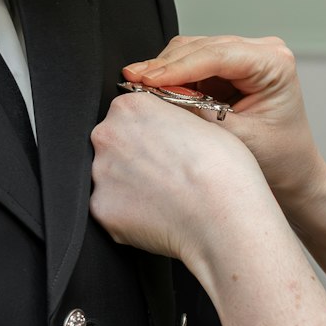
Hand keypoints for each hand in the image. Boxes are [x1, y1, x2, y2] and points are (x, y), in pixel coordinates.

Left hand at [90, 88, 268, 264]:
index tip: (162, 145)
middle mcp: (108, 135)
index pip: (129, 114)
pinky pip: (112, 209)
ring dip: (132, 186)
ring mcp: (101, 174)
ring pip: (112, 178)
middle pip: (114, 144)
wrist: (224, 218)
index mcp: (131, 107)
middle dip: (135, 158)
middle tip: (166, 174)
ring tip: (166, 198)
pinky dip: (130, 215)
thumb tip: (166, 132)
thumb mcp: (203, 124)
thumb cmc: (223, 172)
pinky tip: (158, 216)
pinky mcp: (101, 209)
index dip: (149, 132)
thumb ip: (171, 122)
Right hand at [123, 37, 325, 212]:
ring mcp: (245, 57)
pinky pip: (192, 64)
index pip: (217, 55)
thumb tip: (158, 98)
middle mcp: (262, 51)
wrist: (294, 173)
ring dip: (164, 69)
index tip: (144, 80)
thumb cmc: (279, 160)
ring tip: (136, 87)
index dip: (177, 67)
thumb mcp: (237, 140)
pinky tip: (151, 89)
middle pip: (201, 47)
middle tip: (131, 83)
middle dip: (164, 66)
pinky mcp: (229, 68)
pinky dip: (172, 77)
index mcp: (274, 64)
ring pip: (192, 51)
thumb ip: (199, 115)